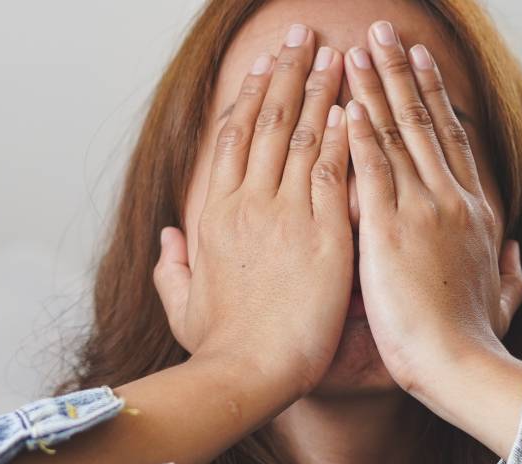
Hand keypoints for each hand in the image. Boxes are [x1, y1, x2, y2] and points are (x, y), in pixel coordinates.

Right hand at [155, 27, 351, 396]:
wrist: (249, 371)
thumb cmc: (220, 348)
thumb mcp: (182, 304)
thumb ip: (173, 266)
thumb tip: (169, 238)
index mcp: (213, 215)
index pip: (232, 139)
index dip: (249, 97)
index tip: (263, 66)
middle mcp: (246, 203)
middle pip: (267, 121)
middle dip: (287, 72)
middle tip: (302, 35)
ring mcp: (284, 213)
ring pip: (302, 134)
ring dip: (319, 88)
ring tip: (335, 52)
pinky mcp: (322, 232)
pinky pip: (332, 170)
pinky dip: (343, 133)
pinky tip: (353, 104)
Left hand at [341, 21, 521, 401]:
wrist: (462, 366)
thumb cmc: (476, 345)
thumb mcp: (503, 301)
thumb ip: (509, 273)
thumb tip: (514, 253)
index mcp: (475, 216)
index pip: (450, 143)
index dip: (434, 99)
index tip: (421, 65)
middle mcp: (451, 201)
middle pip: (423, 122)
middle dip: (402, 73)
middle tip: (386, 32)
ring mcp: (422, 210)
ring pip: (395, 133)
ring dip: (375, 86)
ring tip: (358, 47)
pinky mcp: (389, 229)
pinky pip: (371, 168)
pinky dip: (357, 130)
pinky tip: (344, 100)